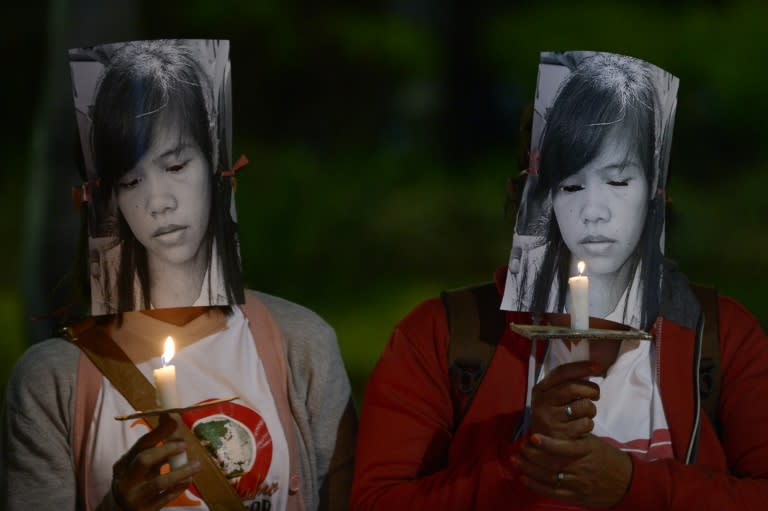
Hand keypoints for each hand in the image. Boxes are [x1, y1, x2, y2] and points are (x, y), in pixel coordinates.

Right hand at [111, 414, 201, 510]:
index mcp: (123, 464)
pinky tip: (188, 480)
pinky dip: (180, 487)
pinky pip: (167, 497)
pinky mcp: (146, 509)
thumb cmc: (135, 481)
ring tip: (196, 465)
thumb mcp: (139, 464)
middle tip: (184, 445)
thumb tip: (172, 420)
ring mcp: (135, 496)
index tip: (174, 419)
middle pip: (144, 460)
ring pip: (159, 482)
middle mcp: (126, 479)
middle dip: (167, 449)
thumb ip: (153, 447)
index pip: (141, 444)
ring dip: (181, 471)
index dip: (159, 431)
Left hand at [515, 433, 631, 508]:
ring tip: (516, 460)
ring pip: (549, 477)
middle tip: (520, 447)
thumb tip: (550, 429)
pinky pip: (552, 492)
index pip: (565, 447)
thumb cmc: (607, 457)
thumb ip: (574, 438)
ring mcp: (578, 484)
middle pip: (552, 463)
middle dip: (532, 456)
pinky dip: (536, 486)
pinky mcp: (575, 496)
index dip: (547, 443)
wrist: (626, 482)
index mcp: (587, 450)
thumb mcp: (594, 443)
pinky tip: (524, 478)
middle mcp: (581, 468)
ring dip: (529, 469)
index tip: (532, 437)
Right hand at [530, 361, 600, 439]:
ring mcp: (551, 419)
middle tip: (596, 394)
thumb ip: (567, 382)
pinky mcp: (561, 435)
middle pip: (572, 387)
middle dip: (590, 389)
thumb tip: (595, 366)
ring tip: (585, 414)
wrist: (546, 448)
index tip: (598, 366)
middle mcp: (542, 403)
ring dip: (591, 409)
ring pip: (583, 406)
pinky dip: (589, 424)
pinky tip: (581, 427)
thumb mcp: (553, 397)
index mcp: (540, 390)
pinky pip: (586, 423)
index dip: (581, 368)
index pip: (561, 372)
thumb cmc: (556, 415)